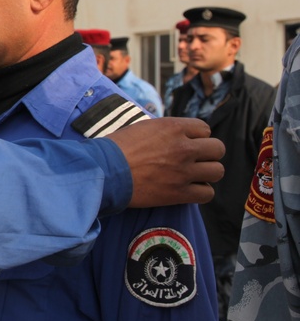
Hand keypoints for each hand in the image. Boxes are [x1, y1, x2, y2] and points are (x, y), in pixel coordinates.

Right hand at [106, 117, 223, 207]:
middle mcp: (183, 147)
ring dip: (207, 173)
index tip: (188, 144)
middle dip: (208, 154)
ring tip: (194, 176)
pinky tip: (189, 190)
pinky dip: (200, 192)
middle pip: (218, 149)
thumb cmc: (116, 148)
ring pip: (217, 171)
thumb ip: (164, 131)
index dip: (197, 137)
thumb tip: (174, 135)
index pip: (205, 129)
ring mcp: (184, 171)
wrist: (104, 172)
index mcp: (173, 127)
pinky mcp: (179, 193)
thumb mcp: (142, 128)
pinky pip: (207, 193)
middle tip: (195, 160)